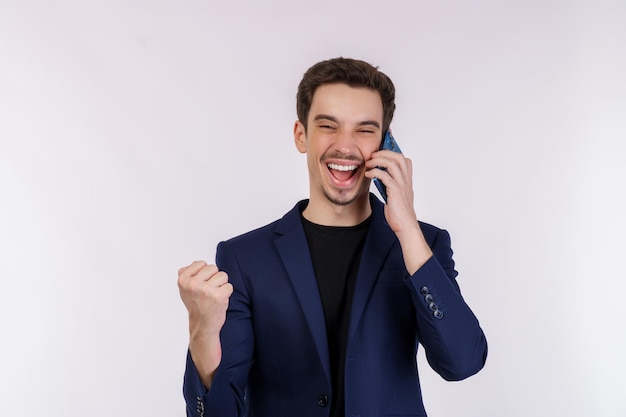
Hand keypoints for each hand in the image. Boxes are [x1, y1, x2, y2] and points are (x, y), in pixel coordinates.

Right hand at [178, 261, 232, 337]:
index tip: (200, 285)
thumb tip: (196, 262)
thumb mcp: (185, 288)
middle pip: (213, 268)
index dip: (204, 274)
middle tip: (208, 291)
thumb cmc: (196, 305)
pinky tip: (219, 301)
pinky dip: (227, 293)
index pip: (201, 263)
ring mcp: (206, 290)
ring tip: (214, 295)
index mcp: (183, 280)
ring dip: (221, 285)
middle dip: (214, 278)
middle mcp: (193, 284)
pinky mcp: (218, 296)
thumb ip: (187, 273)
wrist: (202, 325)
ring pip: (223, 275)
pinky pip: (229, 286)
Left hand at [365, 150, 432, 273]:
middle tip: (372, 155)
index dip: (393, 153)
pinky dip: (375, 172)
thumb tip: (380, 177)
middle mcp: (406, 181)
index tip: (380, 153)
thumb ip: (391, 185)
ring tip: (369, 163)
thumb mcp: (396, 196)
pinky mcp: (395, 191)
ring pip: (392, 163)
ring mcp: (402, 185)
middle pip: (398, 157)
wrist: (405, 226)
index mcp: (407, 181)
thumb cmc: (399, 214)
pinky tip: (368, 174)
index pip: (404, 159)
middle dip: (384, 152)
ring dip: (378, 160)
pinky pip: (385, 176)